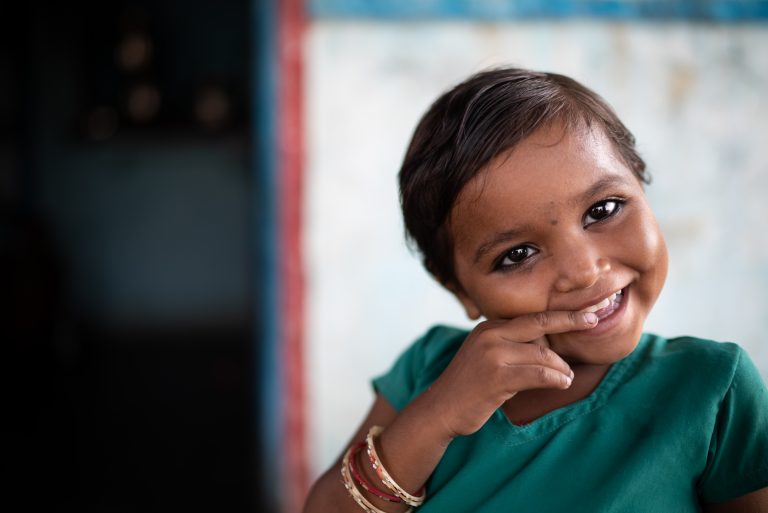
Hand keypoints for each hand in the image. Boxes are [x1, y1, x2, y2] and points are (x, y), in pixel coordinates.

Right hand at [426, 311, 597, 438]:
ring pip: (543, 355)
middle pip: (540, 323)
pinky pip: (538, 374)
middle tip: (595, 321)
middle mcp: (490, 335)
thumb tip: (549, 345)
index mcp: (489, 327)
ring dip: (561, 367)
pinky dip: (555, 378)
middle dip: (571, 320)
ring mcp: (492, 354)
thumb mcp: (486, 356)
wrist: (440, 409)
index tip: (586, 313)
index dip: (562, 314)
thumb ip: (511, 345)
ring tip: (567, 377)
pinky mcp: (497, 376)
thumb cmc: (469, 386)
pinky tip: (562, 383)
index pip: (532, 316)